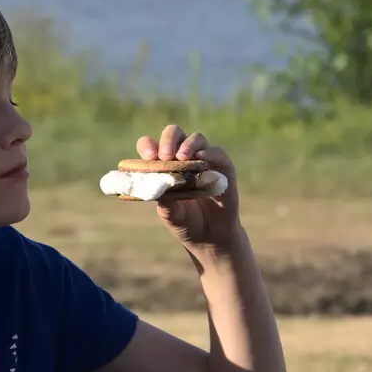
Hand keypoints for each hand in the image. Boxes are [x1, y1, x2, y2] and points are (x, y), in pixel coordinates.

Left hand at [136, 125, 241, 254]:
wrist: (210, 237)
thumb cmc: (186, 222)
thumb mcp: (170, 214)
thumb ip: (164, 199)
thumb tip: (157, 184)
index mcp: (164, 165)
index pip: (152, 145)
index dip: (148, 146)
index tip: (148, 157)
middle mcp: (184, 158)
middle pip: (174, 134)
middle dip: (168, 140)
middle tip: (164, 156)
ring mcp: (204, 161)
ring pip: (196, 138)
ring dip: (188, 145)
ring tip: (181, 158)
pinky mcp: (223, 168)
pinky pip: (218, 153)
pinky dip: (210, 153)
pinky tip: (202, 159)